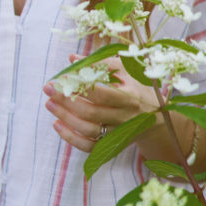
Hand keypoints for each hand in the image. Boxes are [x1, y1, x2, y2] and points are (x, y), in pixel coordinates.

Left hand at [43, 56, 158, 152]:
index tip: (62, 77)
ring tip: (49, 104)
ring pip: (88, 130)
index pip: (102, 93)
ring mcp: (117, 133)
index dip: (80, 86)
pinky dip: (70, 138)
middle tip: (48, 89)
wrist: (157, 118)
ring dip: (65, 118)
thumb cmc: (136, 88)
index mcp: (129, 97)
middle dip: (66, 101)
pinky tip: (57, 124)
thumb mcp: (125, 71)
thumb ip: (99, 64)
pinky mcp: (111, 144)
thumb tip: (72, 58)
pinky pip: (88, 146)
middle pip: (91, 112)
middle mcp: (124, 117)